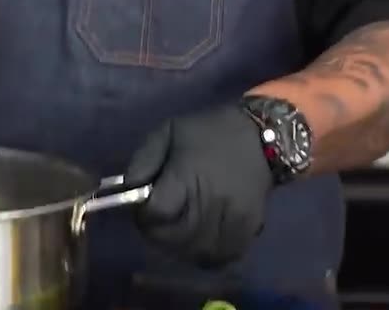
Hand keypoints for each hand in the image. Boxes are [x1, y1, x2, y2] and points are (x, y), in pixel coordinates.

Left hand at [126, 103, 273, 267]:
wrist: (261, 137)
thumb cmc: (208, 133)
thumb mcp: (168, 132)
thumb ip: (143, 160)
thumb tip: (127, 189)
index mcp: (188, 175)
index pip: (157, 213)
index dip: (144, 216)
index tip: (144, 208)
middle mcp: (212, 200)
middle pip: (176, 237)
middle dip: (158, 234)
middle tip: (158, 223)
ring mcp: (234, 217)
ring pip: (198, 252)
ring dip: (182, 248)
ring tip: (178, 232)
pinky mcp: (250, 228)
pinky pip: (223, 256)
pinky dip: (207, 255)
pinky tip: (200, 241)